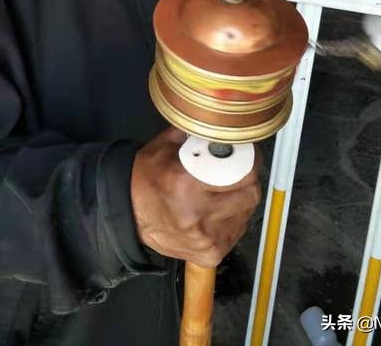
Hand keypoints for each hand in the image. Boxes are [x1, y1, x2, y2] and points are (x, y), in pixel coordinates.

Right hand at [131, 127, 261, 267]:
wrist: (129, 213)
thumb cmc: (147, 177)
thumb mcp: (167, 145)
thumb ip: (197, 134)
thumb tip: (225, 125)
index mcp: (186, 183)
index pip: (243, 173)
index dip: (249, 160)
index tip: (246, 154)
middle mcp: (198, 214)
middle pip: (251, 194)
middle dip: (247, 179)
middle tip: (238, 171)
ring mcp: (205, 239)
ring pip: (247, 213)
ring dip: (240, 199)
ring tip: (223, 191)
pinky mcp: (210, 254)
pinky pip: (237, 231)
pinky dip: (232, 218)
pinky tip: (217, 210)